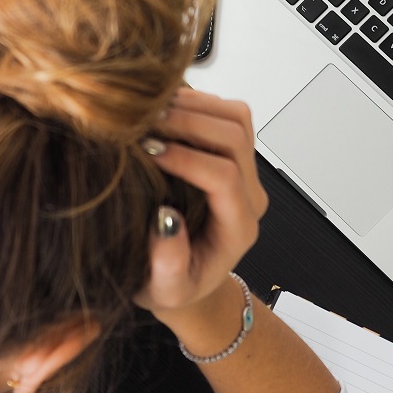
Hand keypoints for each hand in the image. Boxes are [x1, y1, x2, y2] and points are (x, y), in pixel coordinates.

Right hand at [135, 88, 267, 315]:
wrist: (186, 278)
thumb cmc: (173, 286)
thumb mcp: (164, 290)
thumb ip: (168, 265)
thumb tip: (165, 220)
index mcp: (237, 227)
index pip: (224, 177)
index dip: (187, 159)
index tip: (148, 152)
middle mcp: (248, 194)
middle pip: (235, 137)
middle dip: (189, 122)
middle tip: (144, 123)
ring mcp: (244, 170)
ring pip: (236, 117)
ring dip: (194, 106)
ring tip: (150, 112)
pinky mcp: (231, 153)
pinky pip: (225, 113)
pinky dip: (194, 102)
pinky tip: (160, 110)